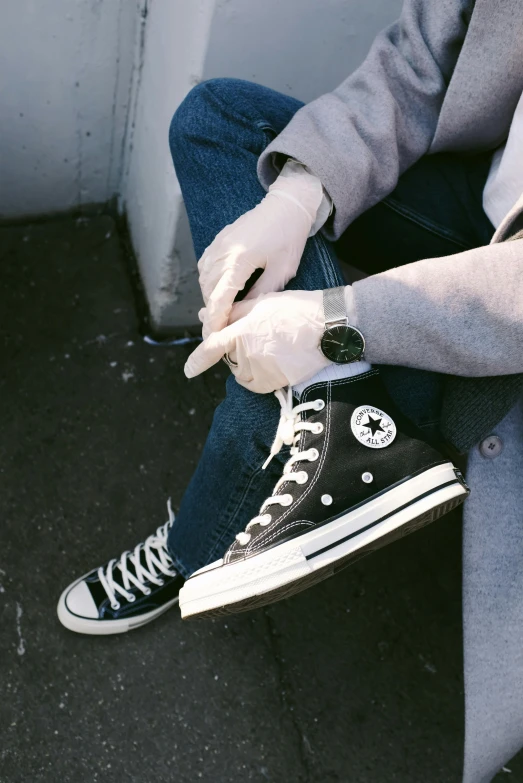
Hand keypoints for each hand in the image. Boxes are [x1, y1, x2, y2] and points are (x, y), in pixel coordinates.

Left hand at [185, 289, 330, 393]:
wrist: (326, 328)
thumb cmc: (296, 311)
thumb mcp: (262, 303)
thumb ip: (232, 312)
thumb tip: (205, 315)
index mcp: (242, 329)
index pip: (212, 347)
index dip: (197, 360)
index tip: (188, 371)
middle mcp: (248, 351)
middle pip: (230, 358)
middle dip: (236, 350)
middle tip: (259, 338)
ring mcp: (260, 368)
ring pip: (241, 373)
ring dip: (247, 365)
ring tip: (269, 350)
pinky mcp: (273, 381)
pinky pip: (255, 385)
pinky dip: (257, 378)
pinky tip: (271, 365)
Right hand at [197, 161, 323, 337]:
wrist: (286, 204)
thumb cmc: (289, 236)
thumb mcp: (282, 270)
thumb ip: (262, 293)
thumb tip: (245, 313)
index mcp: (240, 260)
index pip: (220, 297)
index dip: (215, 319)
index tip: (212, 335)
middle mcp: (224, 252)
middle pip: (208, 289)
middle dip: (211, 310)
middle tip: (218, 328)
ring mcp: (219, 243)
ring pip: (204, 277)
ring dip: (209, 296)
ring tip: (220, 311)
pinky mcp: (219, 239)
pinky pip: (205, 264)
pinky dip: (208, 280)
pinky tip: (218, 288)